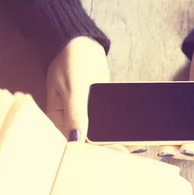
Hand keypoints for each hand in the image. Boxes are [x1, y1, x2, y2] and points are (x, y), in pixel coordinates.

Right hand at [46, 36, 128, 152]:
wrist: (82, 40)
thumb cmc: (70, 60)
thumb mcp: (73, 87)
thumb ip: (76, 113)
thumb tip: (76, 139)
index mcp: (58, 119)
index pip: (74, 143)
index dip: (91, 153)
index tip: (112, 153)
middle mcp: (71, 122)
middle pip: (89, 143)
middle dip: (108, 150)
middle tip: (127, 151)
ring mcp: (86, 116)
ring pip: (101, 135)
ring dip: (117, 141)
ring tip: (135, 146)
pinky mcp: (99, 109)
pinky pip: (109, 123)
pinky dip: (120, 130)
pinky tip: (135, 136)